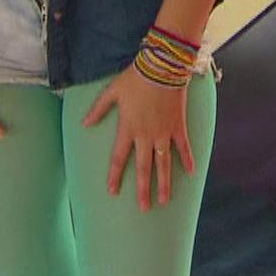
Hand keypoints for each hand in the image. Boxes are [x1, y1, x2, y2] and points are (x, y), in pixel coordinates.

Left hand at [83, 66, 194, 211]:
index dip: (115, 176)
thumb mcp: (112, 92)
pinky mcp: (178, 126)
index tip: (112, 192)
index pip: (119, 158)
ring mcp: (163, 132)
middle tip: (144, 208)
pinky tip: (192, 173)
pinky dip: (188, 159)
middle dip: (143, 190)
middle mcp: (145, 135)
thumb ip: (98, 110)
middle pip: (144, 168)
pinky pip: (184, 146)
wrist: (162, 66)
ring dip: (165, 183)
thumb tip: (84, 124)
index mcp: (128, 128)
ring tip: (164, 201)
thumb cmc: (135, 77)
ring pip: (164, 164)